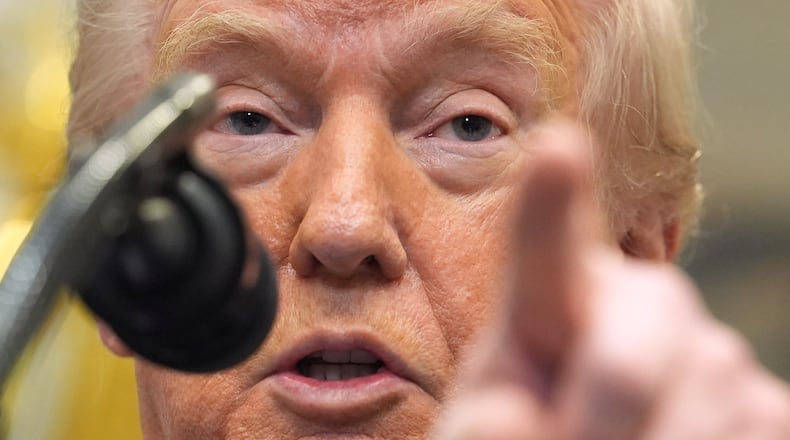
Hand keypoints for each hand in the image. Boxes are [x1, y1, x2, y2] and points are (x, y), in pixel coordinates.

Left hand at [433, 123, 789, 438]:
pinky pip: (759, 430)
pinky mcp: (765, 397)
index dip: (550, 203)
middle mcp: (639, 301)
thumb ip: (486, 420)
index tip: (556, 147)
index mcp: (555, 298)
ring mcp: (708, 345)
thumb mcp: (487, 431)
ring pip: (701, 410)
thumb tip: (506, 419)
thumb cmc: (526, 431)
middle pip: (624, 366)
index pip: (546, 249)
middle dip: (592, 425)